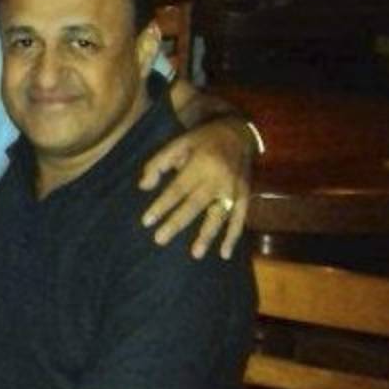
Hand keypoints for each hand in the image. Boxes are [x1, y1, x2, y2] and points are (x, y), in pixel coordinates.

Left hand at [138, 117, 254, 259]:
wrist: (239, 134)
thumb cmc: (202, 141)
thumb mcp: (178, 143)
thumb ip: (159, 163)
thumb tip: (143, 186)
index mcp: (200, 164)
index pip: (177, 189)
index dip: (162, 206)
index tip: (146, 221)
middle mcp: (217, 179)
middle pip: (194, 205)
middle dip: (176, 223)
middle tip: (159, 240)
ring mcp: (233, 190)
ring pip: (219, 216)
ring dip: (207, 236)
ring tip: (194, 254)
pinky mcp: (245, 196)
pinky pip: (240, 219)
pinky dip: (233, 237)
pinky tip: (224, 254)